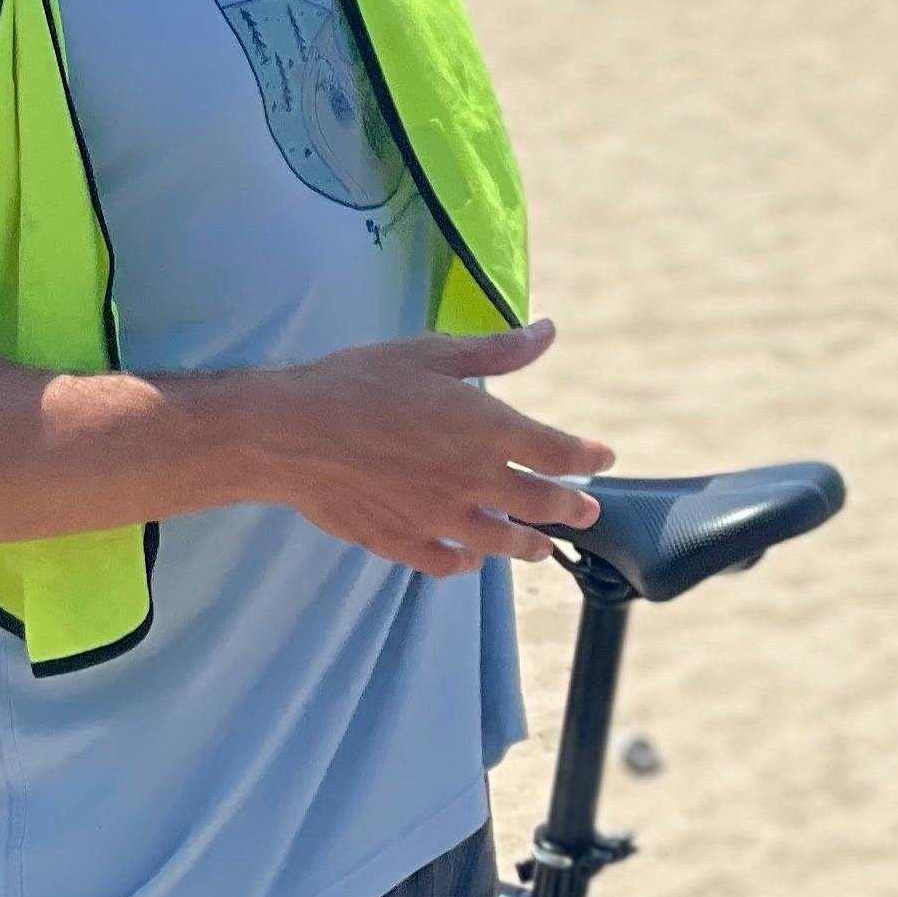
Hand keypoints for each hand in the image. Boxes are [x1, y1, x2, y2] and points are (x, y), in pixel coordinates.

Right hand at [245, 319, 616, 578]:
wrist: (294, 433)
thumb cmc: (362, 382)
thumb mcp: (434, 353)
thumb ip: (497, 351)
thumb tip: (547, 332)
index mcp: (488, 431)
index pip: (557, 452)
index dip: (586, 456)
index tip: (603, 459)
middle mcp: (472, 482)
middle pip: (539, 504)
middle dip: (571, 509)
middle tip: (587, 513)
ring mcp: (437, 518)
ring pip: (498, 542)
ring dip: (526, 545)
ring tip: (541, 548)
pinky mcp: (399, 541)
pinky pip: (443, 561)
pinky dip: (463, 563)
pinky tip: (469, 561)